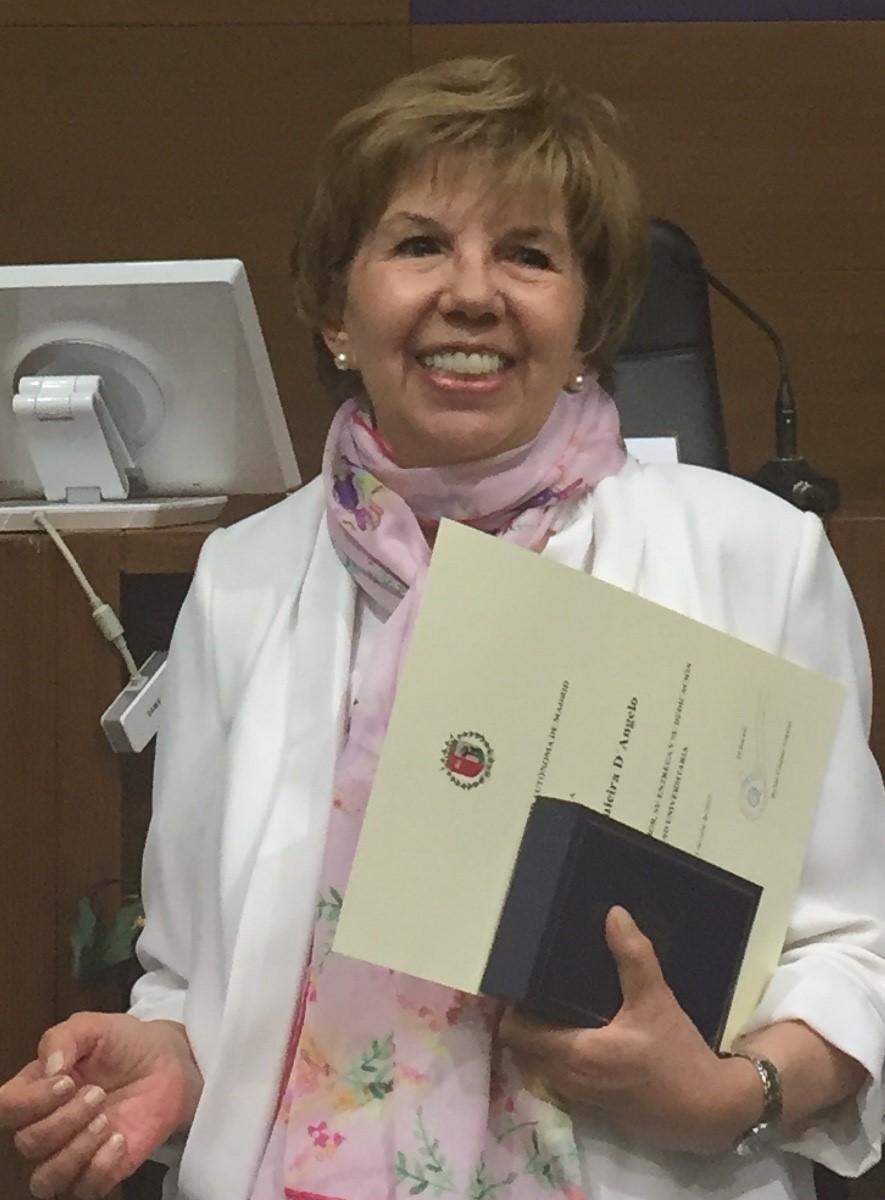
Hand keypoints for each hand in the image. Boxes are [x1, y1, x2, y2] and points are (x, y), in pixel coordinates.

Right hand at [0, 1012, 202, 1198]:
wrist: (168, 1063)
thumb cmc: (125, 1045)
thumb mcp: (95, 1027)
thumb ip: (65, 1038)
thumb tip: (49, 1067)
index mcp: (36, 1089)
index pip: (6, 1108)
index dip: (29, 1102)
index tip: (67, 1082)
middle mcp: (46, 1125)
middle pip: (27, 1143)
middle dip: (64, 1118)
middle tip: (99, 1093)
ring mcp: (71, 1153)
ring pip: (45, 1178)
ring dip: (75, 1150)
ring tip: (106, 1121)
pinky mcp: (100, 1171)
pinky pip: (83, 1190)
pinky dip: (100, 1169)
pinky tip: (119, 1140)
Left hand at [498, 906, 762, 1153]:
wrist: (710, 1112)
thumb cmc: (678, 1056)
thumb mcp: (656, 1000)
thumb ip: (633, 957)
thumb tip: (614, 914)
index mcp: (576, 1055)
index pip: (515, 1034)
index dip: (510, 1008)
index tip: (518, 982)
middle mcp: (568, 1081)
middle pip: (521, 1050)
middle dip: (521, 1022)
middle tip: (533, 989)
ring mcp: (579, 1100)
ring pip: (538, 1067)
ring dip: (537, 1042)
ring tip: (550, 1006)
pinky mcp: (594, 1109)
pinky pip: (557, 1079)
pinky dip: (555, 1059)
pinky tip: (575, 1033)